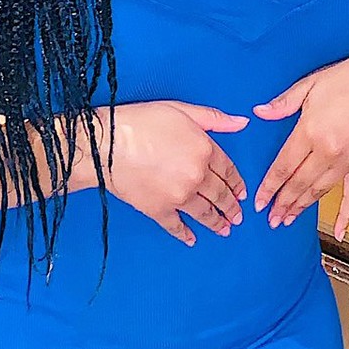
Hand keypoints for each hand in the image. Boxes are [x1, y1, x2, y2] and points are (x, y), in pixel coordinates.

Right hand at [103, 102, 247, 245]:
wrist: (107, 145)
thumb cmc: (140, 123)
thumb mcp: (181, 110)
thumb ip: (214, 118)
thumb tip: (242, 123)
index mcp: (205, 150)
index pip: (229, 170)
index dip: (237, 183)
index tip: (241, 193)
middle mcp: (197, 176)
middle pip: (220, 194)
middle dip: (231, 207)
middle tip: (237, 216)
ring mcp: (179, 196)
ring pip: (205, 213)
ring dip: (217, 223)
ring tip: (224, 229)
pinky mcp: (159, 210)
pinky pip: (176, 226)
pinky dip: (185, 234)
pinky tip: (191, 239)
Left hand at [251, 44, 348, 235]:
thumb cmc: (346, 78)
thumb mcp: (308, 85)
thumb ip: (283, 103)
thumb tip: (259, 112)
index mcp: (311, 132)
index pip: (284, 166)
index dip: (270, 186)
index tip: (259, 201)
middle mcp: (328, 152)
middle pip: (299, 184)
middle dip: (282, 203)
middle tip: (270, 218)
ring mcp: (348, 161)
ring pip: (320, 191)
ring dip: (302, 207)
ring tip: (287, 220)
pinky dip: (346, 214)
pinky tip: (339, 231)